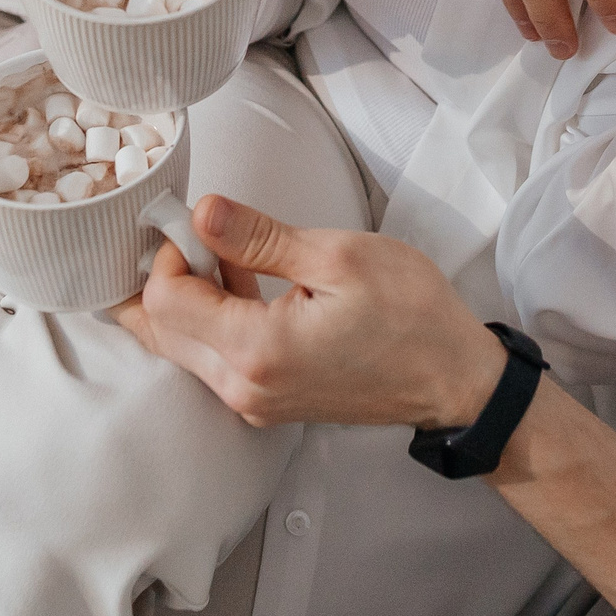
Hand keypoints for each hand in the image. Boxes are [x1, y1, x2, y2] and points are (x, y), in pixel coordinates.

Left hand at [113, 196, 507, 430]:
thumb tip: (203, 213)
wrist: (455, 379)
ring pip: (183, 345)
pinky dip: (215, 321)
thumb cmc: (412, 318)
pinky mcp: (266, 402)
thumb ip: (259, 237)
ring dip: (193, 297)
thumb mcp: (338, 257)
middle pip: (160, 328)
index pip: (162, 300)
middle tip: (210, 235)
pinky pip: (213, 360)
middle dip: (171, 273)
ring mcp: (253, 401)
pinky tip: (250, 288)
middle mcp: (244, 388)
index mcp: (257, 351)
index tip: (200, 223)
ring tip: (237, 257)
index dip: (171, 251)